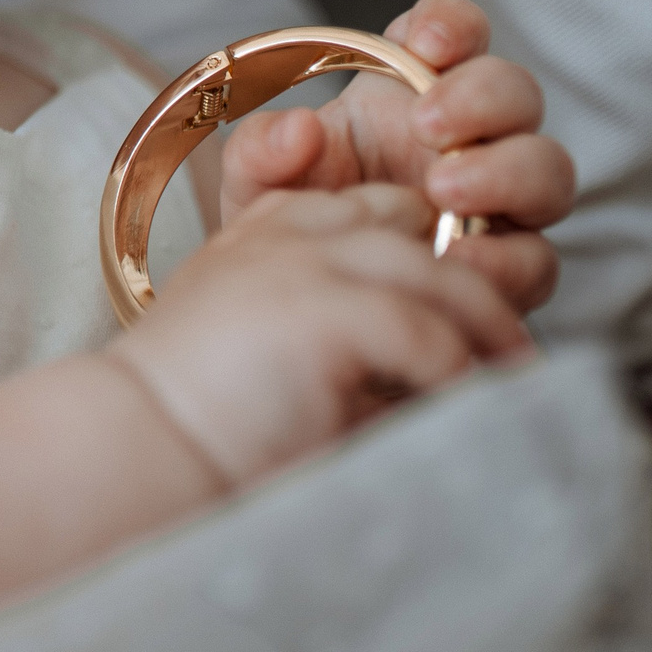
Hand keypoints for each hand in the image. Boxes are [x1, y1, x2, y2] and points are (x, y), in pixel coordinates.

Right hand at [109, 183, 534, 487]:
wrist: (136, 442)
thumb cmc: (193, 415)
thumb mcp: (261, 344)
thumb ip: (328, 327)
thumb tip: (410, 364)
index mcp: (266, 229)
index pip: (371, 209)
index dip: (420, 246)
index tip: (456, 307)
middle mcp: (290, 232)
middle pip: (411, 224)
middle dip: (465, 273)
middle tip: (505, 339)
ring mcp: (308, 263)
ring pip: (439, 275)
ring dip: (486, 329)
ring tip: (514, 376)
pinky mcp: (327, 309)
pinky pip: (430, 334)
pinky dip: (459, 375)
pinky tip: (472, 407)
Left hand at [217, 0, 573, 315]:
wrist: (303, 308)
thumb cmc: (293, 225)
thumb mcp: (256, 186)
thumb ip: (260, 152)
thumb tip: (296, 130)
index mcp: (409, 93)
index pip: (454, 32)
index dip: (452, 24)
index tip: (425, 43)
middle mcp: (468, 138)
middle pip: (517, 91)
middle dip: (482, 96)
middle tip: (428, 123)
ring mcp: (499, 202)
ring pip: (546, 168)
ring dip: (505, 171)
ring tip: (444, 189)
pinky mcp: (512, 266)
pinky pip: (538, 257)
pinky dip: (507, 257)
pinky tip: (459, 260)